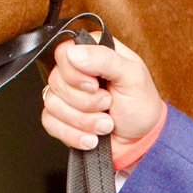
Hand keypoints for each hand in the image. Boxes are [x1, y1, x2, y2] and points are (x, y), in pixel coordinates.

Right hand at [41, 36, 163, 163]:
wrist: (141, 140)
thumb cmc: (140, 105)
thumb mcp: (132, 76)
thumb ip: (105, 59)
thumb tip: (73, 53)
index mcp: (92, 53)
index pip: (63, 52)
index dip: (75, 72)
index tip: (96, 85)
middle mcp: (75, 71)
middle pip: (56, 80)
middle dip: (86, 102)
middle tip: (108, 104)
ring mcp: (65, 95)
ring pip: (52, 103)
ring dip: (84, 121)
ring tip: (106, 124)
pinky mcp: (60, 118)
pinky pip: (51, 123)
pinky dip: (74, 134)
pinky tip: (92, 137)